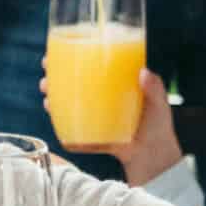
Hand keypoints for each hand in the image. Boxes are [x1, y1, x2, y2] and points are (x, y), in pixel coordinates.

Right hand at [48, 70, 181, 187]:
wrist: (153, 155)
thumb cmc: (158, 125)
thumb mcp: (159, 103)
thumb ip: (154, 88)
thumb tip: (144, 73)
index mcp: (113, 86)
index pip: (90, 66)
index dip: (72, 57)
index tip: (58, 50)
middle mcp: (99, 99)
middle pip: (72, 83)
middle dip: (54, 77)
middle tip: (47, 75)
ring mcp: (93, 116)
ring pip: (67, 104)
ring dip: (52, 97)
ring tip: (46, 94)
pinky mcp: (90, 135)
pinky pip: (71, 127)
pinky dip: (59, 121)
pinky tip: (52, 113)